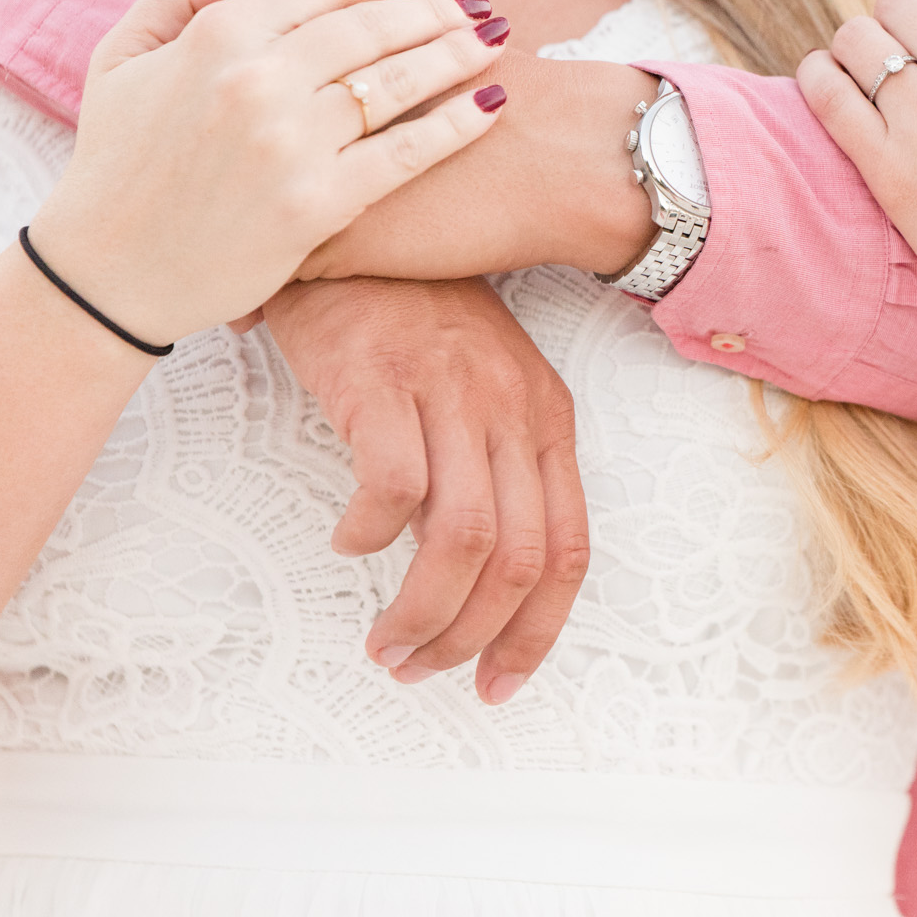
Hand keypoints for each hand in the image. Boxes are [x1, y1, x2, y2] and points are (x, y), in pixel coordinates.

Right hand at [31, 0, 506, 344]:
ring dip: (456, 53)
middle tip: (470, 8)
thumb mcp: (120, 58)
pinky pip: (409, 152)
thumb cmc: (114, 166)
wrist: (109, 277)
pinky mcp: (322, 203)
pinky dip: (460, 123)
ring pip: (398, 80)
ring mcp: (292, 143)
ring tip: (492, 42)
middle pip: (371, 25)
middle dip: (431, 11)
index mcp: (213, 38)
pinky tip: (494, 103)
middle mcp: (257, 81)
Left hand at [193, 0, 658, 281]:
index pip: (202, 69)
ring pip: (225, 212)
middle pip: (203, 142)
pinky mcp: (339, 244)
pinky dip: (255, 280)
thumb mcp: (383, 2)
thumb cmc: (481, 67)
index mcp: (278, 49)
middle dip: (180, 165)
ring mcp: (304, 182)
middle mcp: (279, 115)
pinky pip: (270, 270)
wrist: (556, 161)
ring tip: (200, 241)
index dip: (190, 89)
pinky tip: (246, 283)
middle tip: (170, 185)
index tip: (179, 114)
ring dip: (211, 229)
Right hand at [264, 278, 587, 703]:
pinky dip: (369, 535)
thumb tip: (483, 580)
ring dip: (421, 611)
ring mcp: (452, 394)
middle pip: (519, 560)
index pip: (568, 550)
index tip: (500, 684)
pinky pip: (391, 487)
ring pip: (461, 539)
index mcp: (548, 422)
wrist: (363, 233)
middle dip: (473, 638)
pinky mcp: (385, 382)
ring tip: (384, 641)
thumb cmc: (419, 321)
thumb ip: (494, 472)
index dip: (539, 632)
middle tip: (420, 669)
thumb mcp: (485, 393)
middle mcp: (513, 411)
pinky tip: (348, 541)